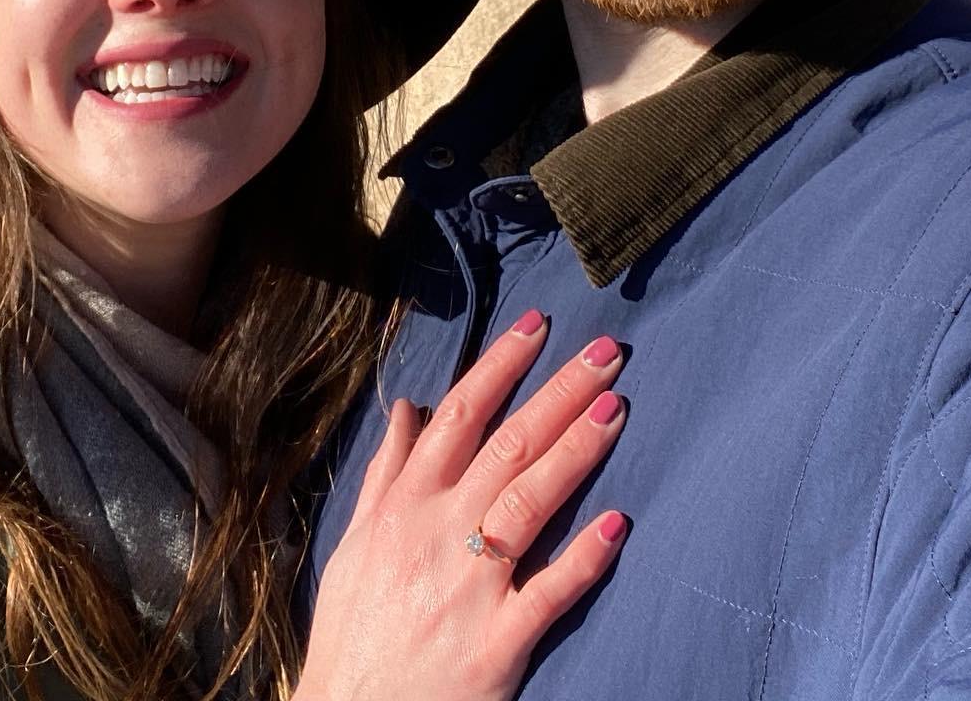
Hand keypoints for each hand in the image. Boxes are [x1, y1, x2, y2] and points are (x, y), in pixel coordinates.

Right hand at [295, 311, 628, 700]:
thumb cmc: (353, 633)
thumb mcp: (356, 544)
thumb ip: (386, 473)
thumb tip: (409, 408)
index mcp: (404, 506)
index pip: (460, 416)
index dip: (502, 365)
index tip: (539, 326)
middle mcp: (437, 534)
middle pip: (507, 445)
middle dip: (559, 392)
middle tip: (607, 351)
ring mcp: (470, 588)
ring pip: (530, 501)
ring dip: (576, 451)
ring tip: (617, 409)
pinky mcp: (496, 644)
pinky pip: (548, 593)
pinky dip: (582, 558)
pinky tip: (617, 524)